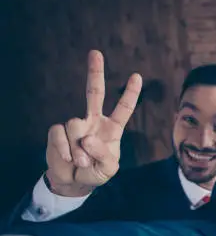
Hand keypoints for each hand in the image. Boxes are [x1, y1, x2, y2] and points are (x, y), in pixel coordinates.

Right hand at [45, 50, 141, 196]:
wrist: (73, 182)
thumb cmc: (95, 173)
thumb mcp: (108, 169)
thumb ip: (104, 154)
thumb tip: (88, 138)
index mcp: (112, 129)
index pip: (123, 109)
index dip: (130, 93)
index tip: (137, 76)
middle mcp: (94, 122)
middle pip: (94, 93)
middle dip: (95, 73)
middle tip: (96, 53)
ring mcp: (76, 126)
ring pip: (75, 124)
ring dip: (79, 148)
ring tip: (81, 162)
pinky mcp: (58, 132)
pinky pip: (60, 133)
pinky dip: (64, 148)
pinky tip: (68, 158)